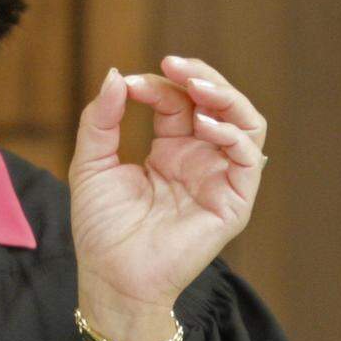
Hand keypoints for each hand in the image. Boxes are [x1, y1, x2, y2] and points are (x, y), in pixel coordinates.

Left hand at [68, 55, 267, 324]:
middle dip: (201, 77)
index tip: (129, 84)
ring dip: (225, 97)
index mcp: (169, 150)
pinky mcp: (233, 202)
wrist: (110, 276)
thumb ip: (102, 119)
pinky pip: (249, 159)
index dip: (157, 85)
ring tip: (196, 85)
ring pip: (245, 123)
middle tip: (175, 64)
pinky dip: (232, 134)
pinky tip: (202, 123)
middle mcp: (199, 160)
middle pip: (218, 104)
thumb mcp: (91, 163)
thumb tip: (116, 74)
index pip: (176, 102)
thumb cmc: (100, 227)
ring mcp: (219, 179)